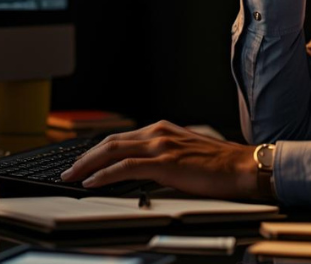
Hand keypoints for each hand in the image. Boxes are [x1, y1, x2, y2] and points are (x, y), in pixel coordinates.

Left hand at [59, 120, 261, 199]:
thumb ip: (163, 156)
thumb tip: (143, 170)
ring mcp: (161, 146)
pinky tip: (92, 182)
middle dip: (85, 156)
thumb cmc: (219, 165)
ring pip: (113, 151)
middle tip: (68, 170)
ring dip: (88, 164)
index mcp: (162, 130)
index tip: (82, 161)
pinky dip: (104, 174)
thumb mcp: (185, 154)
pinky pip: (126, 168)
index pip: (121, 138)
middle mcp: (158, 132)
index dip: (98, 150)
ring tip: (72, 176)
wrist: (242, 167)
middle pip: (111, 142)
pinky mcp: (165, 163)